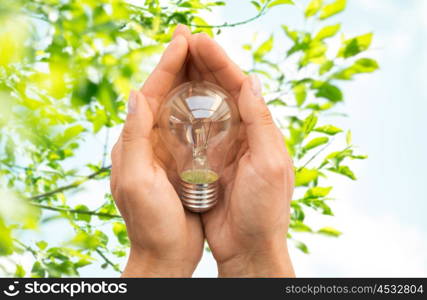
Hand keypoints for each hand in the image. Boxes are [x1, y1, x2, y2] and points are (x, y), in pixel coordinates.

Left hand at [110, 26, 205, 276]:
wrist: (164, 254)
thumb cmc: (150, 223)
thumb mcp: (137, 181)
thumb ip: (134, 138)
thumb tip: (136, 94)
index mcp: (137, 141)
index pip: (152, 92)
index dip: (168, 64)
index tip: (185, 39)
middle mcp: (149, 141)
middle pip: (165, 94)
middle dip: (180, 65)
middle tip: (195, 38)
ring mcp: (166, 151)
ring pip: (180, 107)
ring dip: (192, 82)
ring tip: (207, 60)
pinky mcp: (182, 162)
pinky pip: (192, 128)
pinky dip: (203, 109)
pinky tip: (217, 100)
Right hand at [186, 32, 294, 276]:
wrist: (249, 247)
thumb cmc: (265, 209)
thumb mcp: (270, 163)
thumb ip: (261, 122)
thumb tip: (252, 79)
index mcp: (260, 129)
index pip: (239, 85)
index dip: (219, 61)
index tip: (198, 40)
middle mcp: (243, 133)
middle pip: (221, 89)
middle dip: (202, 63)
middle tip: (181, 40)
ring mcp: (223, 146)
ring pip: (205, 105)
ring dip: (191, 82)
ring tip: (173, 60)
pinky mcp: (207, 162)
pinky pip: (193, 131)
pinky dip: (182, 113)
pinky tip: (169, 102)